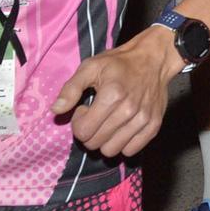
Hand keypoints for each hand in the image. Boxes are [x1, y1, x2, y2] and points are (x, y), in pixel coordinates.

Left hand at [51, 32, 176, 159]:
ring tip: (109, 123)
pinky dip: (123, 144)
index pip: (82, 131)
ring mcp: (143, 120)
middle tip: (96, 116)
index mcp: (111, 95)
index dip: (78, 122)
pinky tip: (122, 128)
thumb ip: (71, 89)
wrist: (153, 59)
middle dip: (89, 132)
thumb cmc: (119, 63)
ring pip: (112, 151)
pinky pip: (131, 151)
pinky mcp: (154, 126)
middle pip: (95, 144)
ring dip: (105, 140)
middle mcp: (128, 111)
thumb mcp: (90, 67)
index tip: (85, 109)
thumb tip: (55, 111)